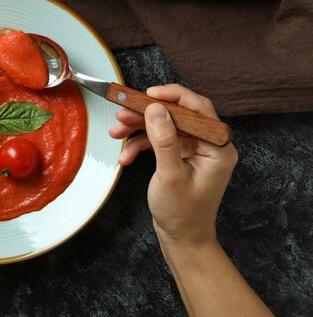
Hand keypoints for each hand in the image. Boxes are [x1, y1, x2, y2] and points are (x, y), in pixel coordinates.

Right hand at [109, 84, 237, 247]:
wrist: (181, 239)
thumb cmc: (183, 214)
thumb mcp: (170, 176)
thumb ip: (164, 140)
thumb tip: (156, 110)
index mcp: (217, 147)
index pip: (198, 109)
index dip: (172, 96)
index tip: (148, 94)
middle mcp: (208, 145)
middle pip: (176, 116)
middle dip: (146, 115)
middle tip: (122, 113)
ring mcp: (194, 150)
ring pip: (163, 127)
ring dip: (138, 129)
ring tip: (116, 133)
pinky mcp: (180, 156)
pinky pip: (158, 141)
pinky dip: (140, 146)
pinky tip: (125, 156)